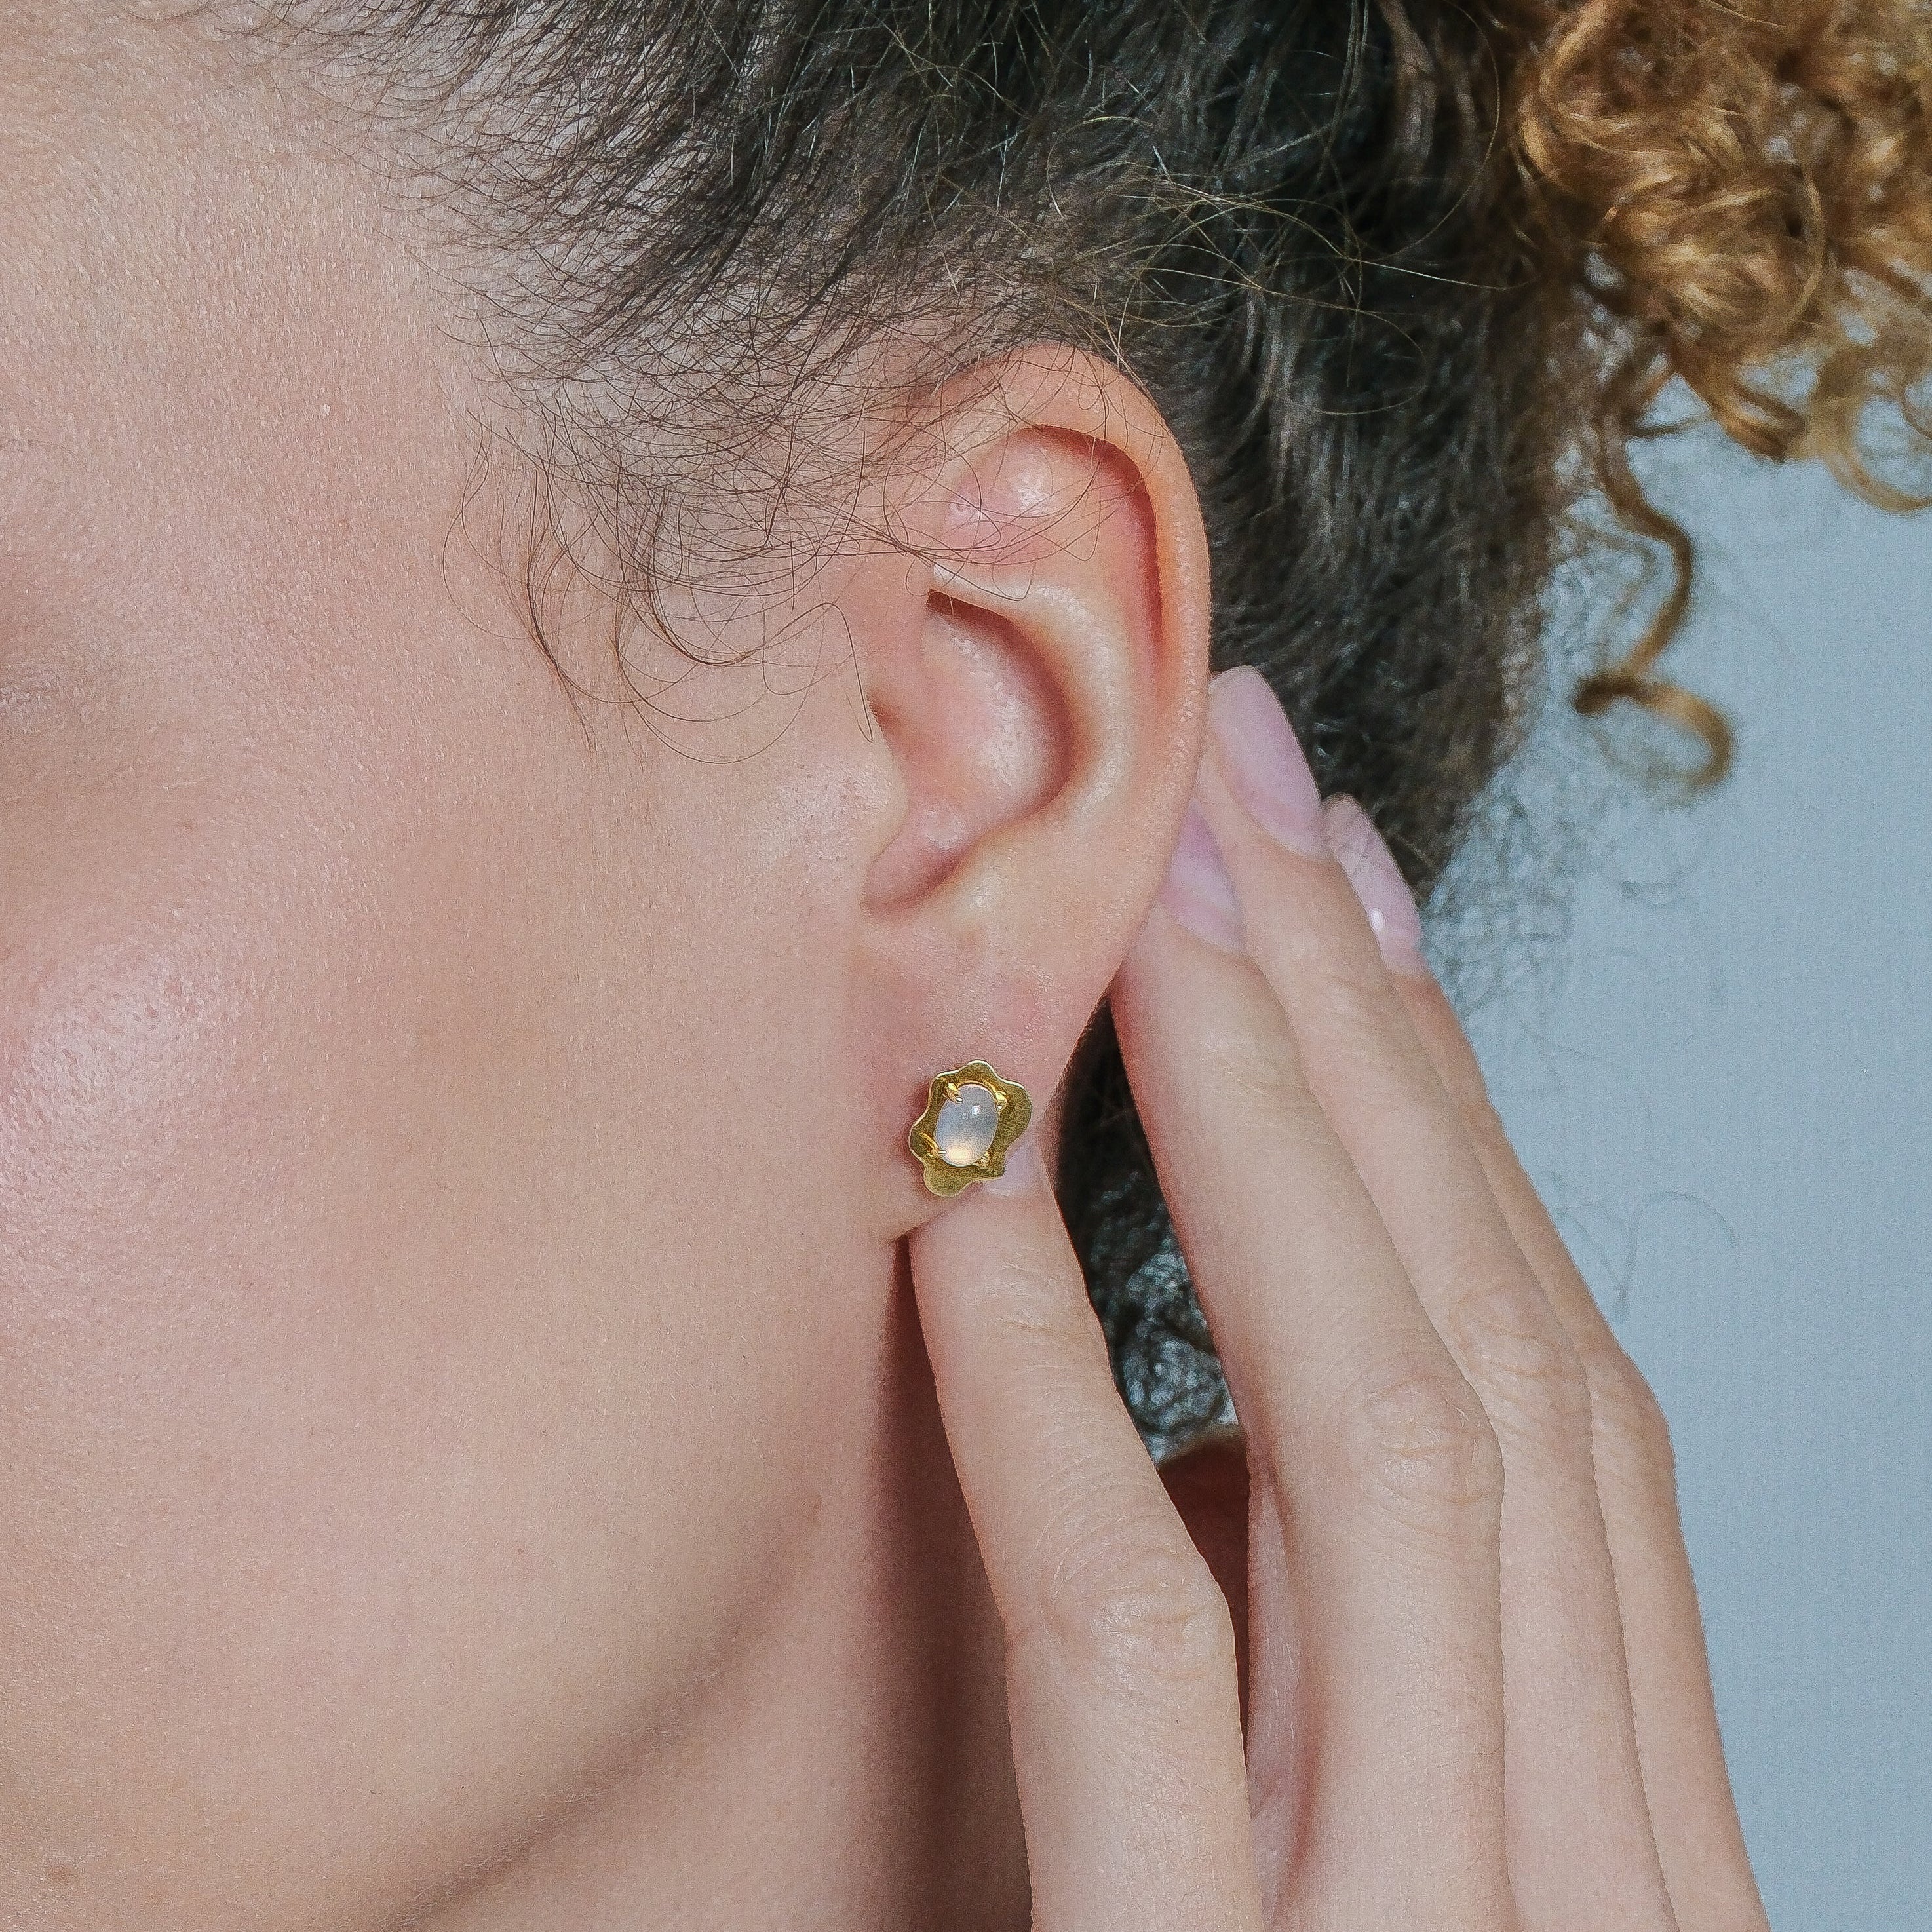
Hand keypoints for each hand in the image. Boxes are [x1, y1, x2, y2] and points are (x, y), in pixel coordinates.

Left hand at [909, 667, 1769, 1930]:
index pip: (1543, 1383)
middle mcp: (1574, 1844)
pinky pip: (1148, 1663)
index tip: (1351, 889)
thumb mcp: (1355, 1861)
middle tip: (1266, 797)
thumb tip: (1204, 1365)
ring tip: (1160, 917)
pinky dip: (1063, 1415)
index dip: (1455, 1113)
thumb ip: (1316, 1648)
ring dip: (1267, 1155)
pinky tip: (973, 1224)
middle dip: (1376, 1058)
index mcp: (1606, 1796)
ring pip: (1385, 1458)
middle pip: (1486, 1362)